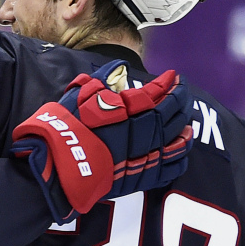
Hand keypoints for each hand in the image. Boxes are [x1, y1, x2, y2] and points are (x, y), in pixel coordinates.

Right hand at [10, 60, 193, 223]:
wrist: (57, 166)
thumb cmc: (64, 129)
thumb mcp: (78, 96)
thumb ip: (102, 79)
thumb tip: (118, 67)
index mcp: (128, 109)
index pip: (155, 92)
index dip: (166, 82)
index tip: (173, 75)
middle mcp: (141, 131)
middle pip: (170, 113)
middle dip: (180, 100)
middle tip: (184, 91)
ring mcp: (144, 155)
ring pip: (176, 140)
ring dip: (184, 128)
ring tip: (187, 120)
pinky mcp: (140, 177)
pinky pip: (170, 168)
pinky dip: (179, 158)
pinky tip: (182, 150)